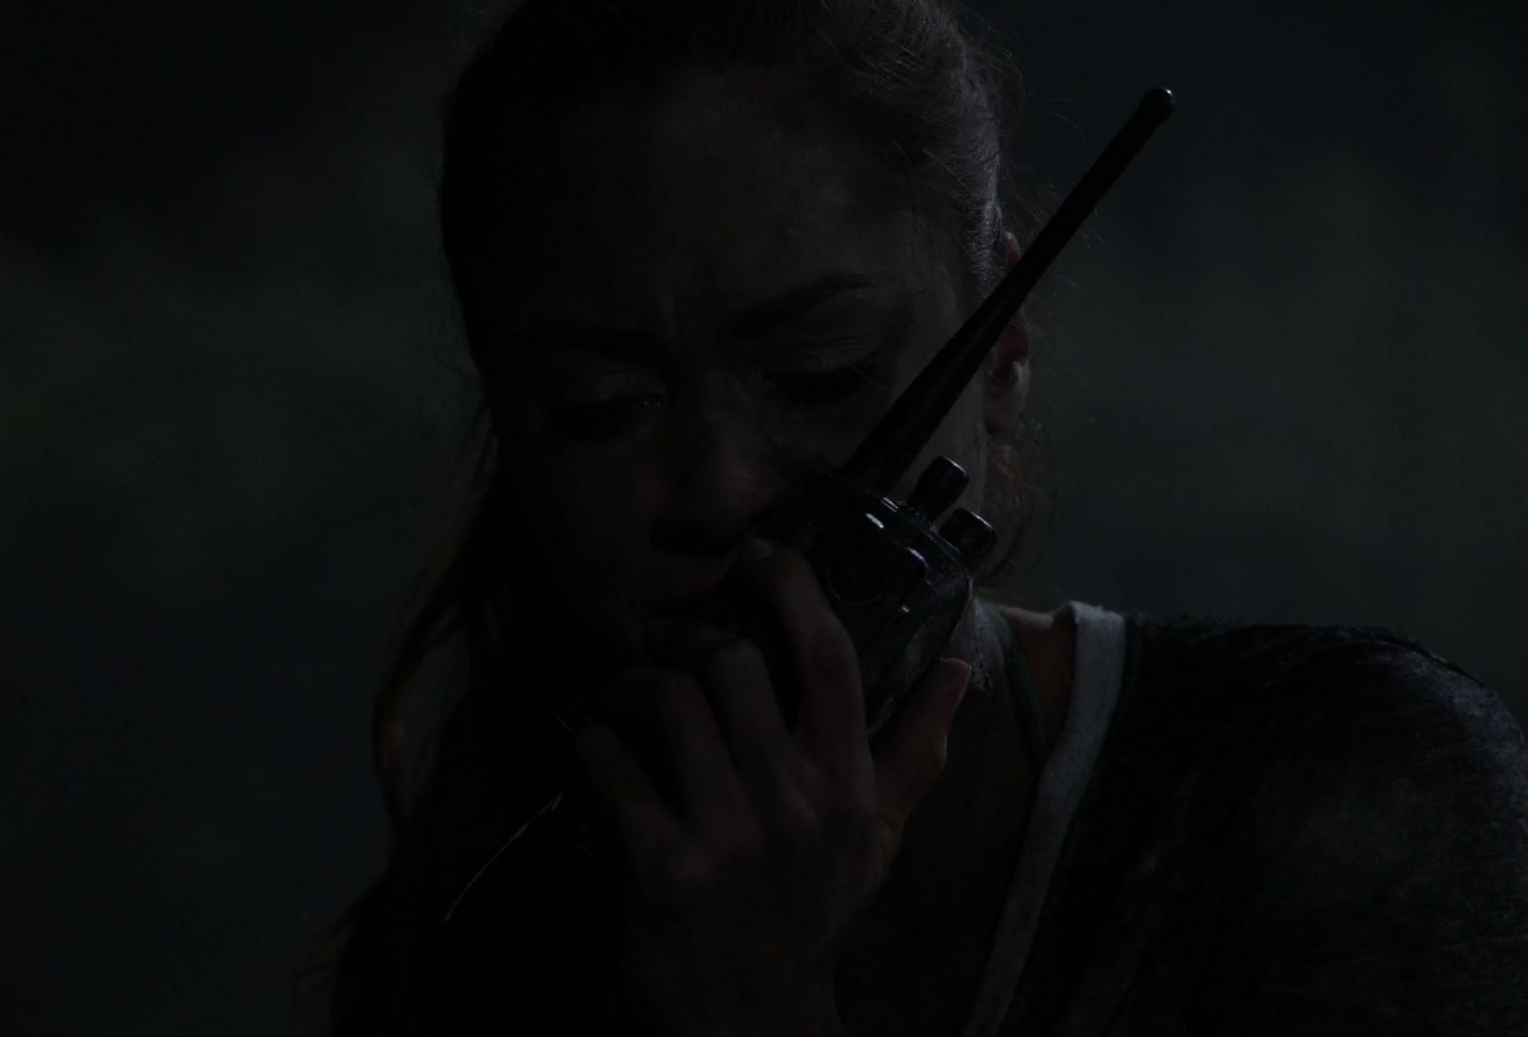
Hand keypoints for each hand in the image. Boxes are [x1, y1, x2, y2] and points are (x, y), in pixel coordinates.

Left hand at [570, 537, 972, 1036]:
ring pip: (665, 700)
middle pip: (732, 662)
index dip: (791, 589)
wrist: (748, 1021)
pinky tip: (593, 757)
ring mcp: (725, 837)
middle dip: (688, 645)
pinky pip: (606, 763)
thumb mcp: (873, 842)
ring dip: (629, 690)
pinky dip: (588, 747)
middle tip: (667, 653)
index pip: (831, 658)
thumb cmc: (808, 916)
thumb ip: (916, 755)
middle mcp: (793, 804)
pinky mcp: (657, 869)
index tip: (757, 559)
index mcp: (846, 787)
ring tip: (621, 704)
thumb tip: (962, 672)